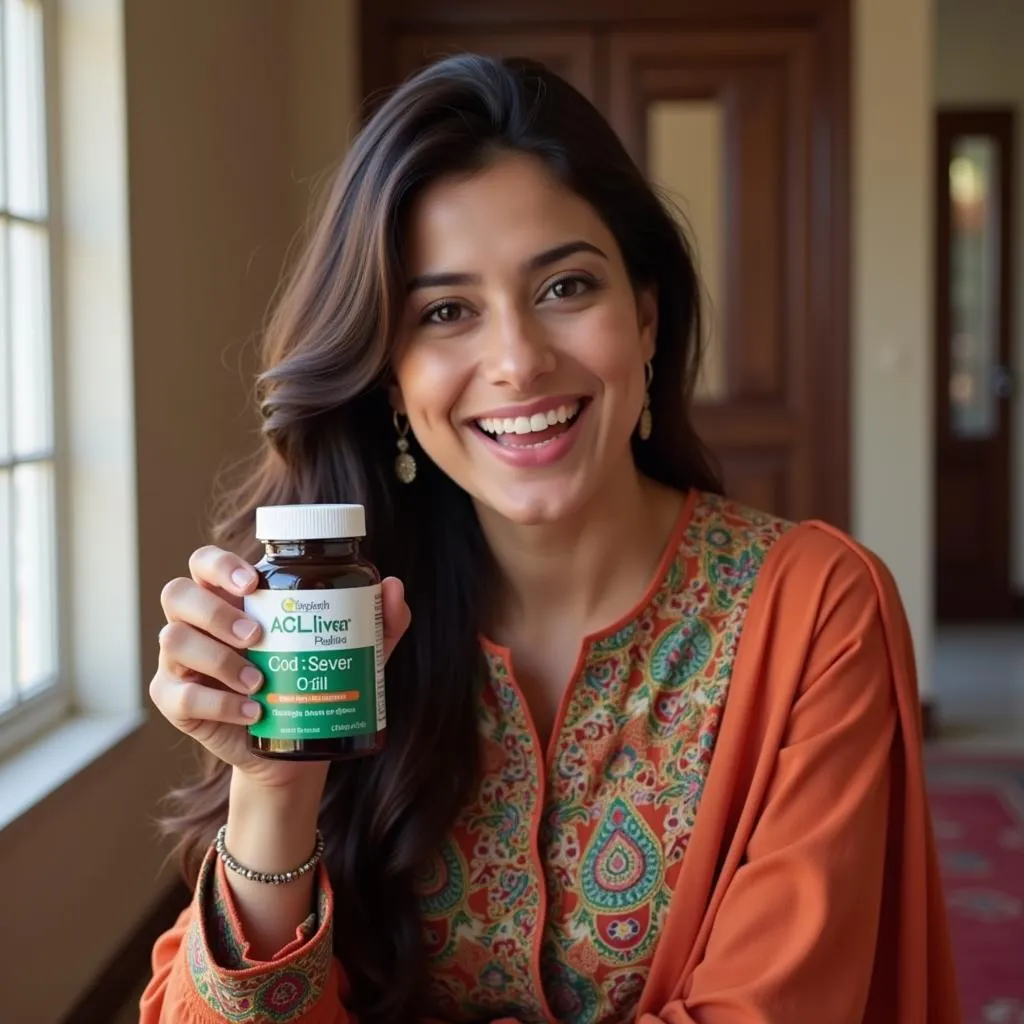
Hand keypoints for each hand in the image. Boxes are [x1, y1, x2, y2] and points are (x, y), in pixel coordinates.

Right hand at [149, 545, 410, 794]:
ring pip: (172, 640)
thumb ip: (377, 620)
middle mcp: (197, 622)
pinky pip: (178, 695)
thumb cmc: (315, 678)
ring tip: (259, 680)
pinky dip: (217, 703)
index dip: (220, 564)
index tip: (253, 581)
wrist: (297, 744)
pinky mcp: (174, 702)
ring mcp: (179, 661)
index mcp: (230, 597)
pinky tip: (253, 711)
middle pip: (178, 593)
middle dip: (215, 611)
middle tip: (257, 636)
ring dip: (217, 659)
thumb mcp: (352, 650)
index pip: (205, 563)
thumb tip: (393, 586)